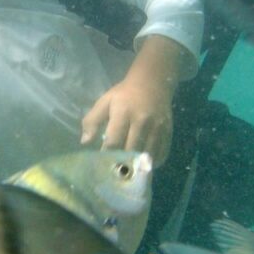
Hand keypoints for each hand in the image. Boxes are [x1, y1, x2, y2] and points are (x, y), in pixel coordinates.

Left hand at [81, 35, 185, 165]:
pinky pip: (161, 154)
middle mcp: (142, 121)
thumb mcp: (105, 102)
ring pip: (147, 155)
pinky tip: (143, 164)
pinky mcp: (168, 132)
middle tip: (114, 172)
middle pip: (131, 151)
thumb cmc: (124, 95)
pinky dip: (152, 163)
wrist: (152, 82)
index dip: (106, 155)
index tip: (101, 164)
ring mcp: (157, 127)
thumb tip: (85, 142)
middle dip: (122, 163)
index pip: (114, 141)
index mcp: (123, 112)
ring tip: (128, 172)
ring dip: (137, 166)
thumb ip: (92, 121)